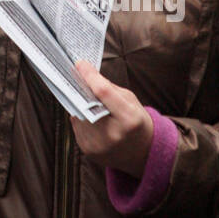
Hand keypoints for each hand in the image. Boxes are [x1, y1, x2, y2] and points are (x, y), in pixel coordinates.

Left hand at [69, 60, 153, 176]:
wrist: (142, 153)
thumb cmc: (136, 122)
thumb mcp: (130, 100)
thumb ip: (109, 87)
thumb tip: (85, 73)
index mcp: (129, 119)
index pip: (103, 92)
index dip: (90, 76)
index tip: (80, 64)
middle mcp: (113, 135)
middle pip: (87, 103)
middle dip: (82, 90)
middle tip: (79, 79)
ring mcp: (99, 145)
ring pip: (78, 114)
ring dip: (80, 105)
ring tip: (89, 101)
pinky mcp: (88, 151)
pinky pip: (76, 125)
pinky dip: (80, 117)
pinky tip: (90, 117)